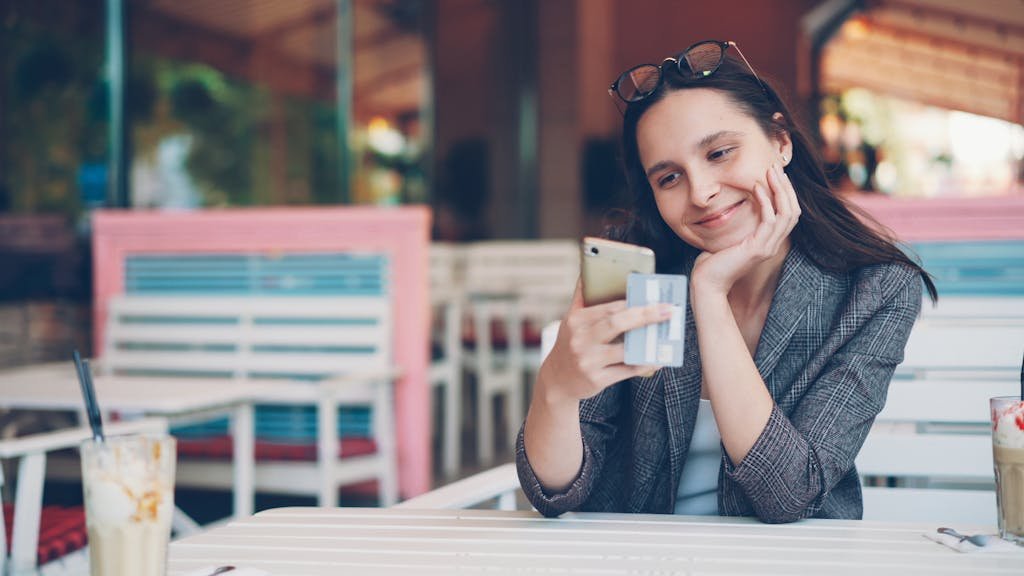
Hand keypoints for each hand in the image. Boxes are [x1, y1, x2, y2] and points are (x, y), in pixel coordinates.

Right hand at [537, 282, 671, 404]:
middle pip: (617, 323)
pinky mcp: (597, 379)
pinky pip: (627, 370)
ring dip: (649, 343)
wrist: (557, 379)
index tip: (654, 296)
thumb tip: (588, 270)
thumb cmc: (570, 344)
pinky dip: (645, 364)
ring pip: (625, 350)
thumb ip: (581, 297)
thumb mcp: (570, 320)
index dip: (634, 301)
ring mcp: (588, 361)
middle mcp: (580, 340)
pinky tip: (658, 359)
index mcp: (576, 321)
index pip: (609, 307)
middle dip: (646, 315)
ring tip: (666, 335)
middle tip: (668, 310)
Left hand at [690, 162, 800, 296]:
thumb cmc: (714, 261)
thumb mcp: (730, 238)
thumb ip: (740, 225)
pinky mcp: (757, 249)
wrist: (708, 283)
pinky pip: (769, 221)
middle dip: (786, 187)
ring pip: (786, 213)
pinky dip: (765, 202)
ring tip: (770, 172)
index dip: (785, 193)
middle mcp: (772, 244)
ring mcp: (767, 247)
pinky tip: (756, 188)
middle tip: (776, 167)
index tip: (776, 174)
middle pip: (793, 210)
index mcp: (768, 241)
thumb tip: (736, 205)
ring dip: (779, 190)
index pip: (788, 213)